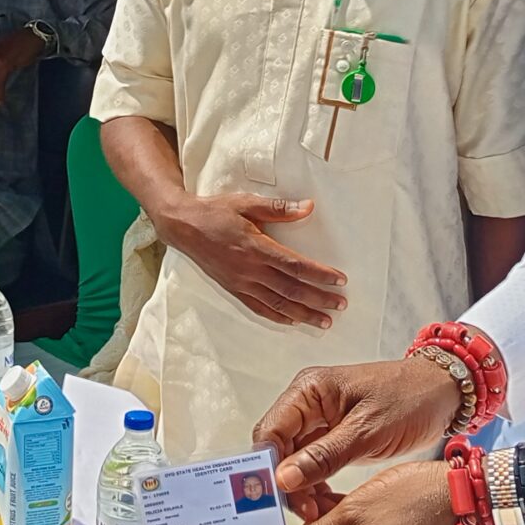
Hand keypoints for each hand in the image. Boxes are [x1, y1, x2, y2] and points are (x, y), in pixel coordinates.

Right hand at [159, 192, 346, 326]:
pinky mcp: (233, 289)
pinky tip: (293, 320)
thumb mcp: (246, 203)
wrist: (183, 227)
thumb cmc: (215, 212)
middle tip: (340, 304)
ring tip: (325, 322)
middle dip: (319, 299)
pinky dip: (278, 316)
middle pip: (291, 289)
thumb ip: (279, 208)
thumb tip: (308, 207)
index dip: (320, 274)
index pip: (295, 266)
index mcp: (256, 247)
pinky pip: (259, 307)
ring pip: (278, 303)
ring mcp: (241, 282)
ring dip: (303, 314)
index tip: (340, 280)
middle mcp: (250, 269)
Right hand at [255, 356, 460, 500]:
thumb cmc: (410, 399)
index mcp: (309, 391)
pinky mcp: (333, 437)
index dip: (267, 465)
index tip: (277, 497)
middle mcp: (308, 404)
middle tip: (303, 512)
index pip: (270, 431)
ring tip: (316, 513)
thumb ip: (325, 455)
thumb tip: (284, 478)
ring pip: (293, 461)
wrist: (443, 393)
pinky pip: (312, 465)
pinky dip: (315, 485)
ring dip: (300, 488)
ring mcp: (320, 421)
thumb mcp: (368, 431)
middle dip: (285, 482)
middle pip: (277, 448)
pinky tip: (324, 505)